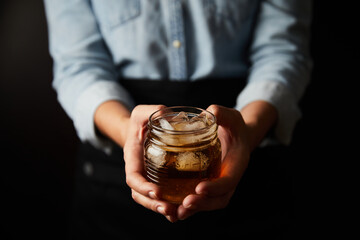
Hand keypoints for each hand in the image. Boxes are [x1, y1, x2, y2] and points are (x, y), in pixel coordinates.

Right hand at [123, 105, 178, 221]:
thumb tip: (164, 112)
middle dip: (154, 205)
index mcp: (132, 159)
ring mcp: (148, 177)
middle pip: (141, 195)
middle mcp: (139, 172)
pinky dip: (170, 204)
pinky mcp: (159, 179)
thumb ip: (150, 111)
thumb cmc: (140, 121)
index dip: (143, 187)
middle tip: (170, 209)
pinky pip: (162, 195)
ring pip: (151, 200)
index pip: (133, 177)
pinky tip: (183, 210)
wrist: (140, 130)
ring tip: (177, 214)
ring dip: (162, 209)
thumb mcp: (141, 112)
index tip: (157, 192)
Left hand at [176, 105, 250, 219]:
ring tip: (176, 212)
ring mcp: (220, 183)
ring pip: (209, 203)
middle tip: (186, 203)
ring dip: (194, 210)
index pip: (229, 180)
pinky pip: (201, 199)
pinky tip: (173, 208)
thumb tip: (211, 112)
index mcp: (237, 163)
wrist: (235, 136)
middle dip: (203, 204)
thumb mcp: (231, 117)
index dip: (216, 187)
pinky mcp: (210, 184)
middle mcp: (230, 177)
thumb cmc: (233, 126)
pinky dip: (189, 206)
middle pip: (220, 198)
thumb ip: (224, 114)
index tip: (200, 188)